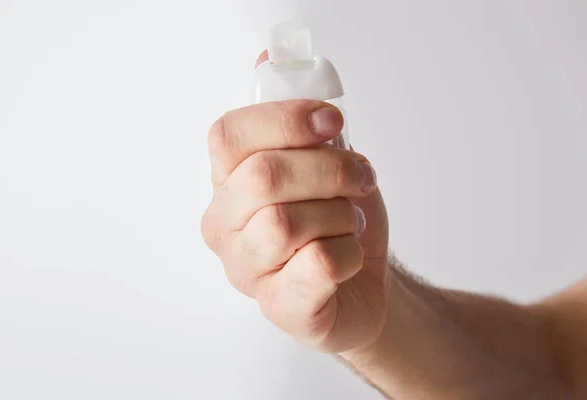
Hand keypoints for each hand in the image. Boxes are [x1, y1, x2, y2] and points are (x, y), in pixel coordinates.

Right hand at [201, 57, 389, 353]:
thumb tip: (270, 57)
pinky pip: (319, 266)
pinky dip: (351, 252)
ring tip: (350, 221)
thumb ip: (294, 118)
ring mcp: (247, 272)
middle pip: (263, 176)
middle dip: (330, 168)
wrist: (361, 284)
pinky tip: (348, 256)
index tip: (332, 121)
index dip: (285, 119)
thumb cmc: (336, 222)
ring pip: (287, 223)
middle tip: (360, 176)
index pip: (229, 136)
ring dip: (341, 214)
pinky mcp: (281, 309)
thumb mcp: (320, 162)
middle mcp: (225, 228)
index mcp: (227, 185)